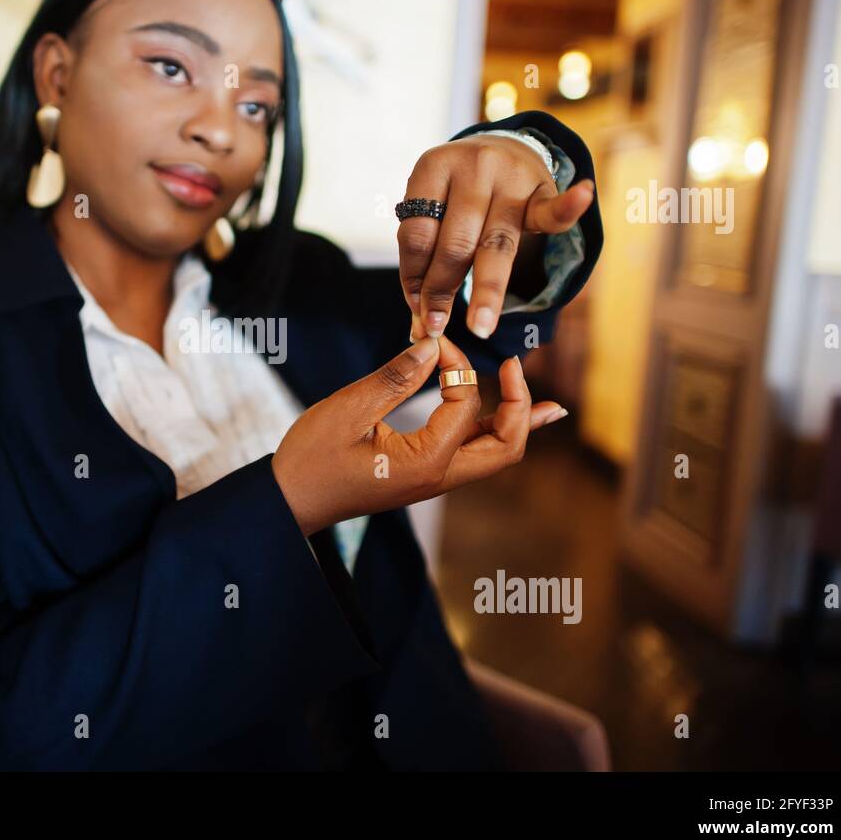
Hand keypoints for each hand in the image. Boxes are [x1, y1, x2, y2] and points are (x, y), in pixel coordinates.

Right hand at [270, 333, 565, 537]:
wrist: (289, 500)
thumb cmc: (312, 459)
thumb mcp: (349, 410)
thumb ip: (396, 377)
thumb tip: (436, 344)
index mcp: (426, 463)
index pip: (466, 404)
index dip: (459, 364)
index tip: (433, 339)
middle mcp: (439, 476)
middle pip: (506, 448)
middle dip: (520, 408)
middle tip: (517, 368)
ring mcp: (432, 479)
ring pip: (494, 454)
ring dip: (518, 425)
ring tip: (551, 405)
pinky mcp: (421, 473)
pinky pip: (470, 453)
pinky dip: (493, 433)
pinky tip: (504, 416)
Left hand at [399, 134, 593, 340]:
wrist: (503, 147)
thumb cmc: (457, 192)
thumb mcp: (433, 207)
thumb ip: (424, 255)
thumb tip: (417, 322)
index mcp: (433, 167)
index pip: (417, 234)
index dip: (412, 277)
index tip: (415, 310)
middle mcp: (473, 168)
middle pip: (455, 244)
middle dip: (442, 291)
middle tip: (436, 327)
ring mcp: (510, 178)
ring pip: (496, 245)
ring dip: (485, 291)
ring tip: (479, 328)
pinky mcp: (543, 190)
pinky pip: (552, 209)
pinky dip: (569, 207)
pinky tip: (581, 197)